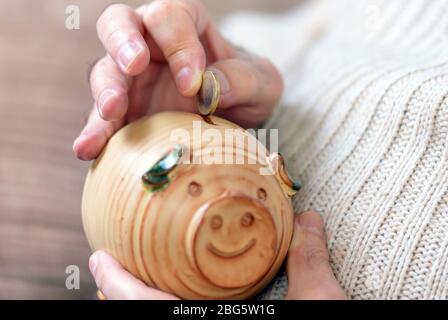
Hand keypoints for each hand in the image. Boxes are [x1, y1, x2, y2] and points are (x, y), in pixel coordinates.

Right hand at [73, 0, 282, 160]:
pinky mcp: (124, 113)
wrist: (236, 120)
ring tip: (112, 112)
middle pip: (120, 25)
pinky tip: (87, 148)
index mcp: (185, 25)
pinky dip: (94, 132)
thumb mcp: (262, 84)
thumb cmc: (247, 90)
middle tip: (135, 65)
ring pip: (105, 70)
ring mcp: (133, 79)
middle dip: (124, 42)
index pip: (170, 16)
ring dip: (106, 90)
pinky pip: (102, 118)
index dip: (178, 43)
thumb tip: (211, 86)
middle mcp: (151, 45)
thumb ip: (244, 78)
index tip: (192, 82)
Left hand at [89, 211, 346, 299]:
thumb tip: (308, 218)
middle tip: (110, 272)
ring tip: (135, 290)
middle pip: (134, 319)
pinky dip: (162, 311)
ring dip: (138, 307)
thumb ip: (307, 259)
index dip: (114, 281)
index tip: (98, 258)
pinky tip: (185, 303)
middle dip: (119, 297)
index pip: (141, 305)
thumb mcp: (319, 304)